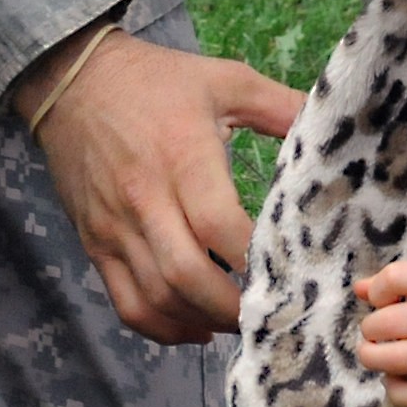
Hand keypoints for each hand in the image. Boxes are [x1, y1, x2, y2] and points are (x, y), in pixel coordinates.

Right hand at [24, 27, 303, 344]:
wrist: (71, 80)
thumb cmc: (156, 80)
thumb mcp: (225, 80)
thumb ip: (281, 107)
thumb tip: (334, 130)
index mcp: (183, 157)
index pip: (220, 227)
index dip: (256, 260)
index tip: (291, 273)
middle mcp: (145, 199)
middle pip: (188, 276)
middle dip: (233, 307)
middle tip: (269, 312)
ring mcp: (116, 228)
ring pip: (157, 298)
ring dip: (202, 321)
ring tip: (238, 321)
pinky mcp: (95, 244)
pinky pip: (126, 302)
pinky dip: (162, 326)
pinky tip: (194, 326)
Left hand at [354, 254, 406, 406]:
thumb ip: (406, 275)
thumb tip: (360, 289)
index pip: (394, 280)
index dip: (377, 289)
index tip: (382, 295)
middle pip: (388, 324)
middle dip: (370, 326)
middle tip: (376, 327)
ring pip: (396, 362)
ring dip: (373, 356)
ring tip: (377, 350)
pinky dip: (396, 391)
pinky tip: (395, 378)